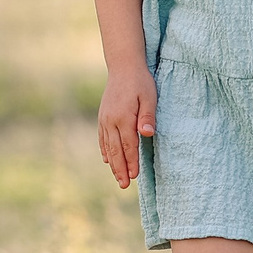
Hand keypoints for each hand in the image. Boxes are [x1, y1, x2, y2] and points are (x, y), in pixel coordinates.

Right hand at [97, 64, 156, 187]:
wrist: (123, 66)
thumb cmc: (140, 81)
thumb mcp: (149, 97)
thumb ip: (148, 116)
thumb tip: (147, 134)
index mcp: (123, 117)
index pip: (129, 145)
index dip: (132, 162)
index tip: (135, 177)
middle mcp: (110, 121)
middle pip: (116, 150)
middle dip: (121, 169)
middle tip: (125, 186)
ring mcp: (104, 119)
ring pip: (108, 147)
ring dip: (113, 164)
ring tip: (118, 179)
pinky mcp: (103, 117)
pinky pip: (102, 138)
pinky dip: (105, 151)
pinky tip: (107, 160)